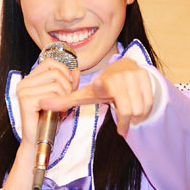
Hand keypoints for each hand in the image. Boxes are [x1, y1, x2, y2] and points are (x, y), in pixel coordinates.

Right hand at [16, 58, 79, 146]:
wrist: (38, 140)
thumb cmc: (48, 120)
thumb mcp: (62, 98)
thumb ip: (69, 84)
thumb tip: (76, 70)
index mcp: (29, 80)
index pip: (50, 63)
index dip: (64, 71)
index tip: (69, 85)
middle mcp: (24, 83)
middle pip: (55, 72)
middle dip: (67, 87)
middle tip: (66, 101)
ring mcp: (23, 91)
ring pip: (56, 85)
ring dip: (64, 98)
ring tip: (61, 109)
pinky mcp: (26, 101)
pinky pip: (52, 96)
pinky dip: (59, 105)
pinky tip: (57, 113)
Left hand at [39, 58, 153, 135]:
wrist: (125, 69)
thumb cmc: (102, 87)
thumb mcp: (85, 95)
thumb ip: (64, 100)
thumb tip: (41, 102)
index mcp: (103, 82)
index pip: (102, 87)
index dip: (101, 87)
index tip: (98, 85)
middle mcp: (120, 78)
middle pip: (127, 111)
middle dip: (126, 119)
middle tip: (121, 118)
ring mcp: (135, 77)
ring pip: (139, 110)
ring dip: (135, 116)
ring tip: (128, 110)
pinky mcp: (147, 78)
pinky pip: (149, 105)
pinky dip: (145, 110)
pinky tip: (137, 105)